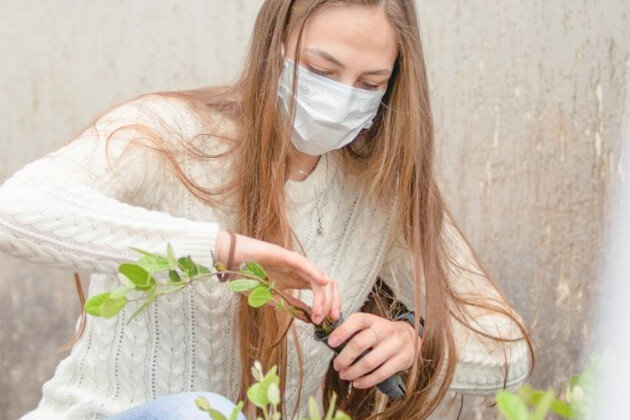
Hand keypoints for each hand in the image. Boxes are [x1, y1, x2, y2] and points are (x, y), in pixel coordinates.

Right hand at [214, 229, 340, 323]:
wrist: (230, 261)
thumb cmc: (246, 276)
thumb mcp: (270, 297)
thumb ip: (289, 305)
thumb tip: (307, 317)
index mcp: (297, 279)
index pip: (321, 291)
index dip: (328, 306)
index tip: (327, 322)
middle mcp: (299, 271)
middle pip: (326, 284)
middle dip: (333, 302)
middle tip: (330, 319)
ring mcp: (294, 263)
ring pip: (318, 277)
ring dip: (323, 296)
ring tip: (319, 312)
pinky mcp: (285, 256)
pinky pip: (304, 264)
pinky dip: (315, 273)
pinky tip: (322, 282)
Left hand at [327, 312, 420, 388]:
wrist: (410, 338)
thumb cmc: (383, 334)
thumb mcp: (371, 326)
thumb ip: (355, 332)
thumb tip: (332, 343)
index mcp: (374, 320)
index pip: (357, 320)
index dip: (341, 331)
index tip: (331, 343)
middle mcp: (385, 330)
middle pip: (359, 343)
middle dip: (344, 358)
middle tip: (336, 365)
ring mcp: (395, 345)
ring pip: (368, 362)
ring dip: (352, 372)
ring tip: (344, 375)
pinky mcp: (402, 360)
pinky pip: (380, 374)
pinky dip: (366, 381)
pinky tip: (357, 382)